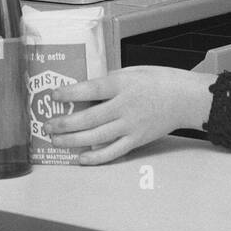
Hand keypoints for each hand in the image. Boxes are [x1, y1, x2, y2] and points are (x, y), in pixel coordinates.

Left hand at [46, 66, 211, 164]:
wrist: (184, 99)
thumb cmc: (157, 81)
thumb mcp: (131, 72)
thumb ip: (108, 82)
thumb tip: (83, 92)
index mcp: (122, 84)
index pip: (91, 89)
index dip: (70, 93)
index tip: (54, 95)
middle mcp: (125, 107)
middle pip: (88, 118)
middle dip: (64, 123)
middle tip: (47, 125)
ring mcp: (130, 126)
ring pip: (96, 137)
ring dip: (72, 141)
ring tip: (55, 140)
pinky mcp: (136, 141)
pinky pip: (113, 152)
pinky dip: (95, 157)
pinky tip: (80, 158)